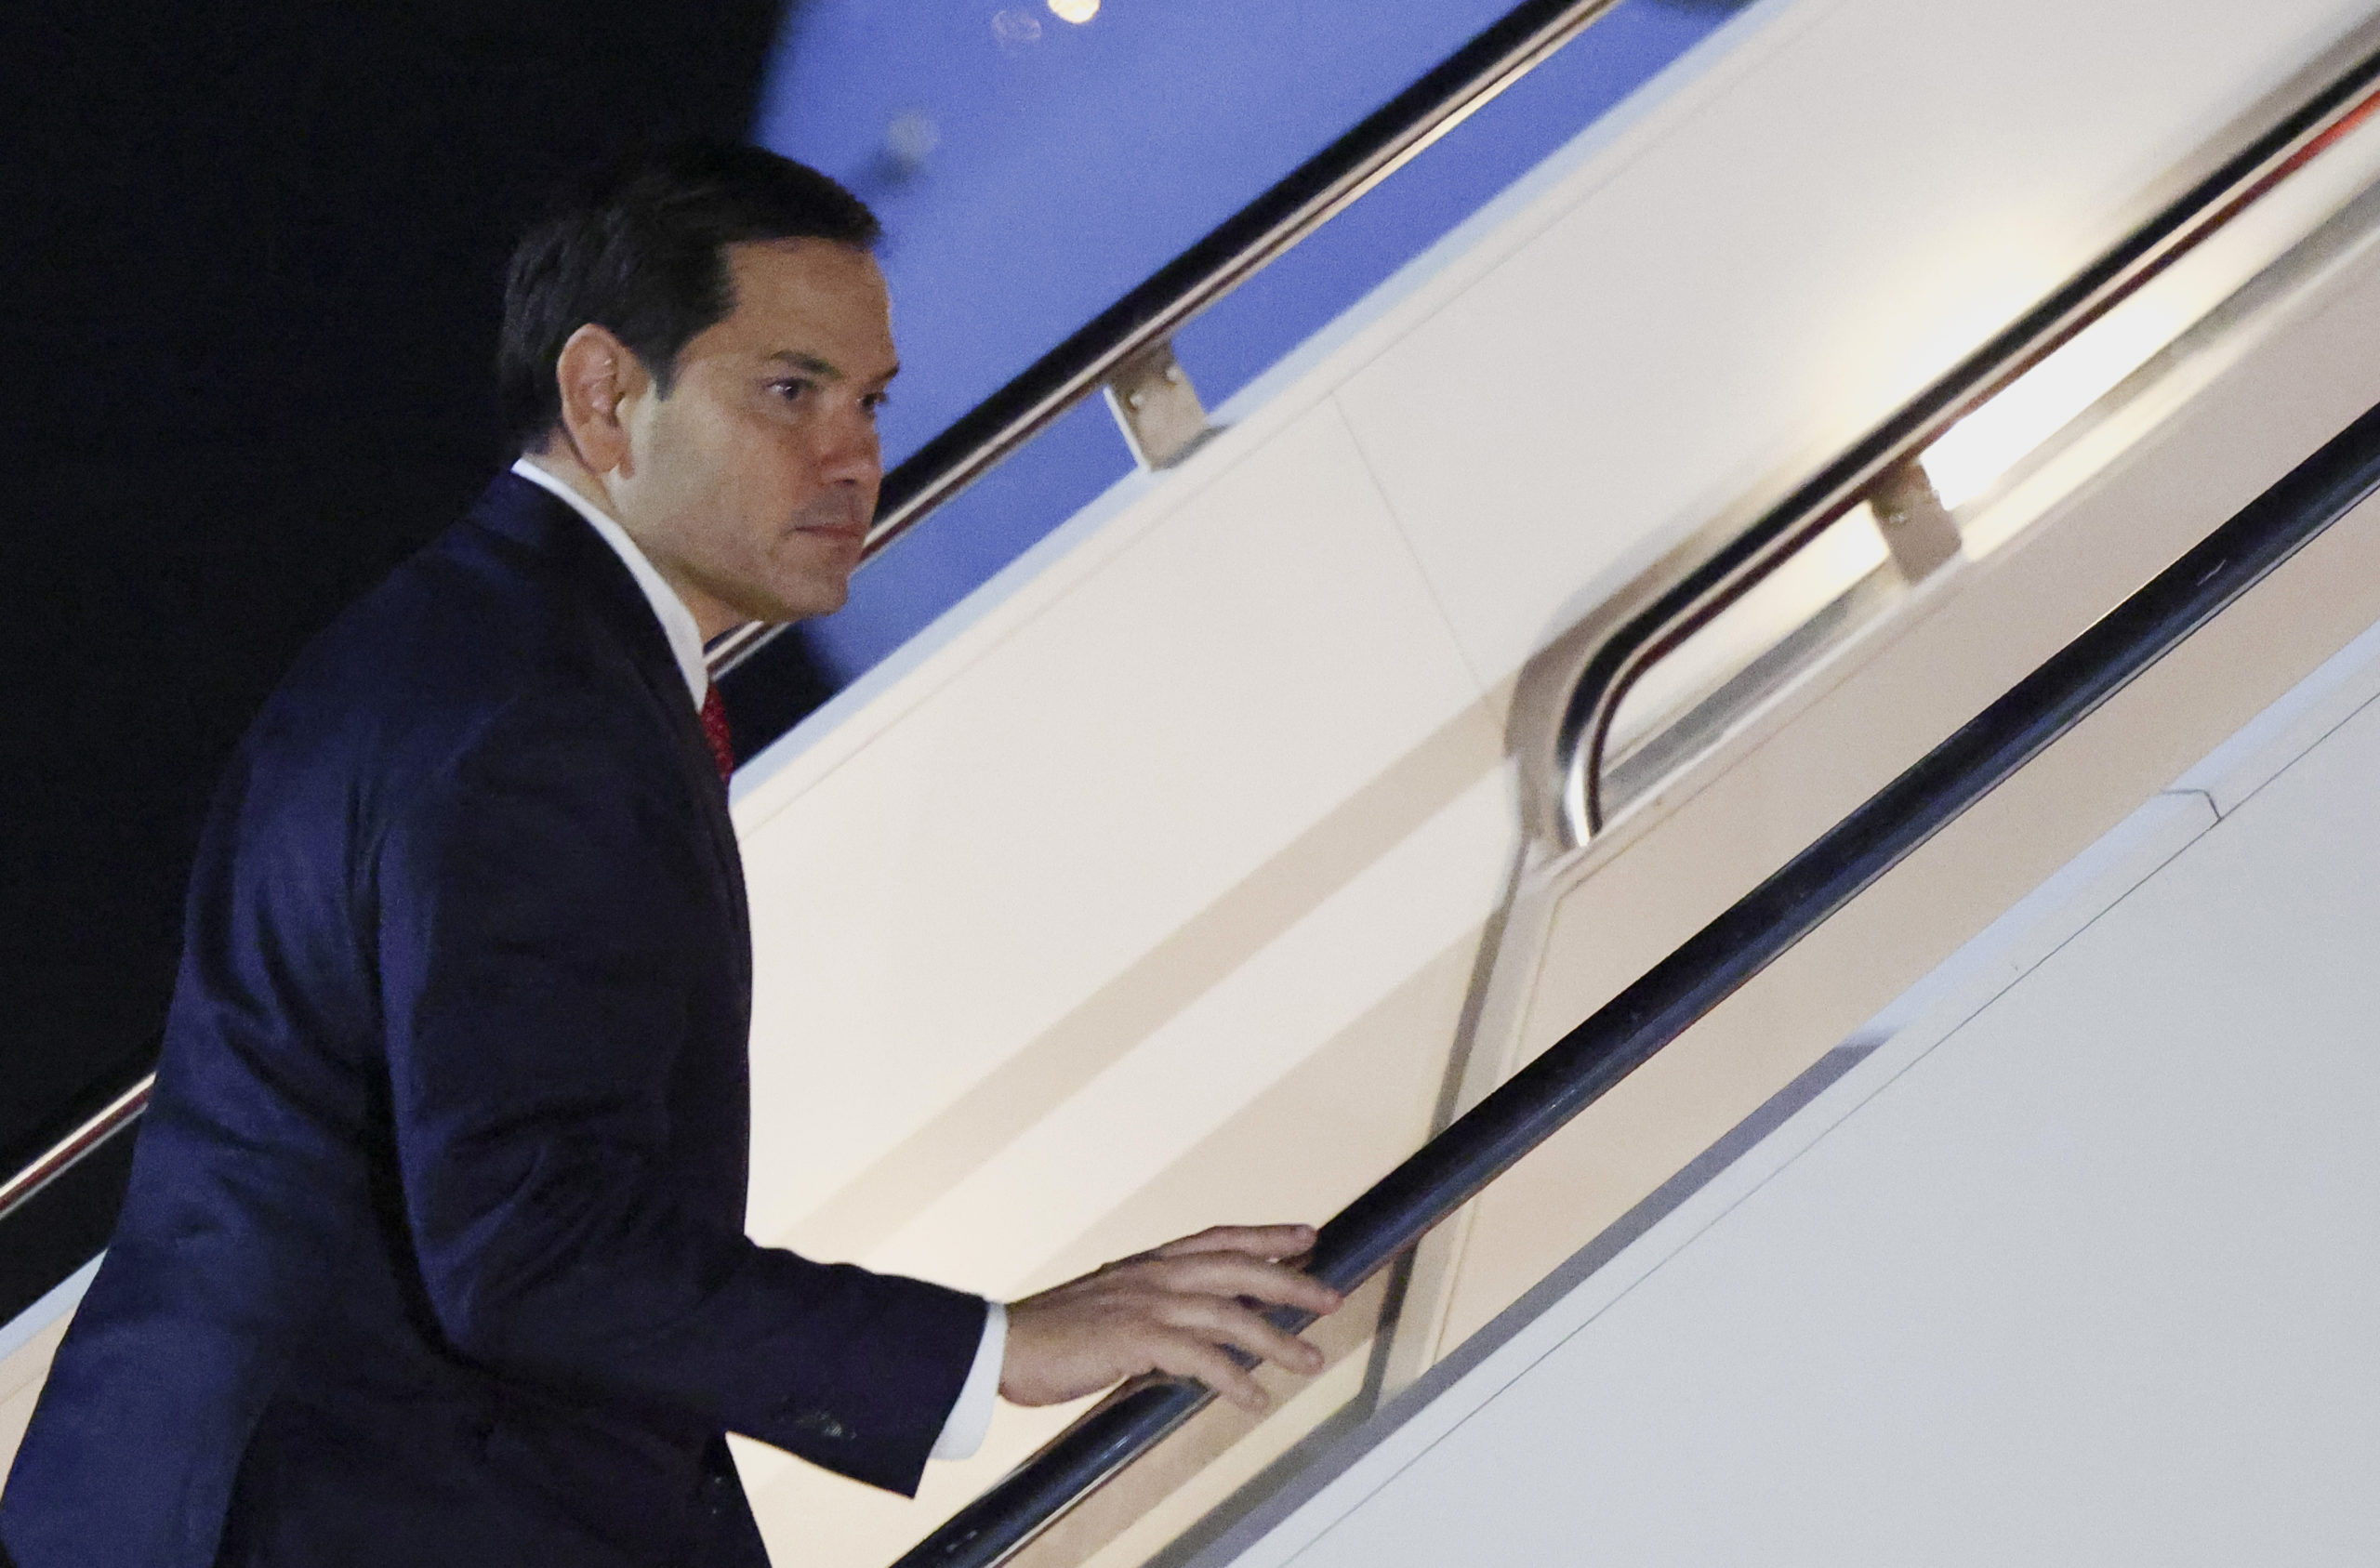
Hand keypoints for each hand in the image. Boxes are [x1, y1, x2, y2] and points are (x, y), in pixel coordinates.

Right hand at [999, 1224, 1343, 1413]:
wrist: (999, 1345)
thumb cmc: (1050, 1335)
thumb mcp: (1108, 1307)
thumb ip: (1150, 1313)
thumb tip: (1188, 1337)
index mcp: (1146, 1264)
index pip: (1218, 1238)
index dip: (1265, 1235)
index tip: (1307, 1235)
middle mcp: (1153, 1275)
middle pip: (1237, 1268)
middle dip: (1290, 1282)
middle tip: (1332, 1297)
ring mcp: (1145, 1304)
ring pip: (1229, 1315)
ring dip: (1276, 1340)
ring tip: (1312, 1361)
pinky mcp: (1134, 1339)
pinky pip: (1200, 1360)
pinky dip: (1233, 1380)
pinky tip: (1255, 1400)